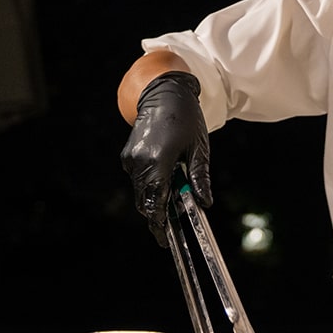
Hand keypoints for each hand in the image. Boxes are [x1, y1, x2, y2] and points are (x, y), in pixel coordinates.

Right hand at [119, 71, 211, 246]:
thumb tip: (205, 202)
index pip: (155, 202)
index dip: (159, 223)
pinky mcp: (128, 155)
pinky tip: (166, 182)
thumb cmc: (186, 119)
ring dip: (154, 199)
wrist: (163, 93)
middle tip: (170, 228)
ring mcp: (130, 159)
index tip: (165, 238)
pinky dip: (149, 185)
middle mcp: (139, 162)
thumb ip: (200, 178)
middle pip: (145, 201)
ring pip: (140, 191)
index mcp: (158, 162)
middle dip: (157, 215)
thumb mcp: (199, 150)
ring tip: (173, 201)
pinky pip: (138, 178)